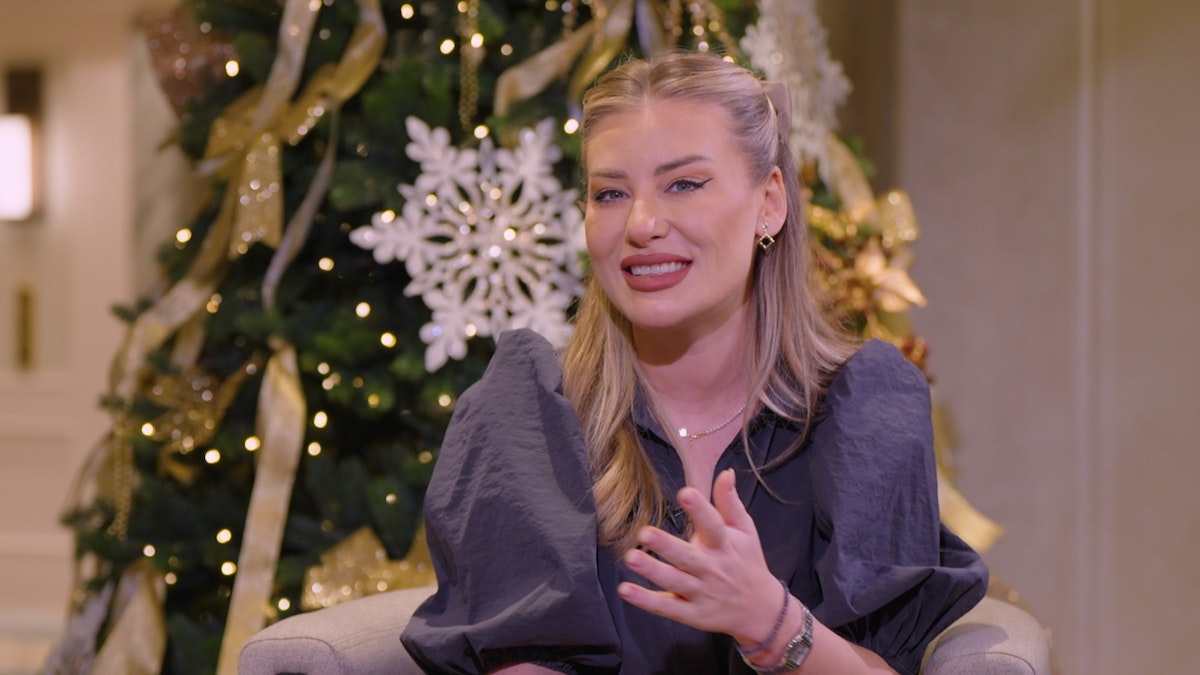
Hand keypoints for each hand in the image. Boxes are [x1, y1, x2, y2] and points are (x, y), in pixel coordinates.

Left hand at [616, 468, 785, 645]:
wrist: (761, 610)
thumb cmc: (747, 562)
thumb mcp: (745, 530)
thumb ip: (730, 502)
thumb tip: (726, 472)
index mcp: (724, 545)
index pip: (713, 525)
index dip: (700, 509)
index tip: (685, 493)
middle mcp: (712, 569)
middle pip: (687, 557)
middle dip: (666, 545)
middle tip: (644, 532)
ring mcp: (701, 593)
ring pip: (674, 582)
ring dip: (652, 571)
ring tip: (631, 557)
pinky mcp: (691, 613)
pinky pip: (666, 607)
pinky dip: (646, 601)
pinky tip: (626, 590)